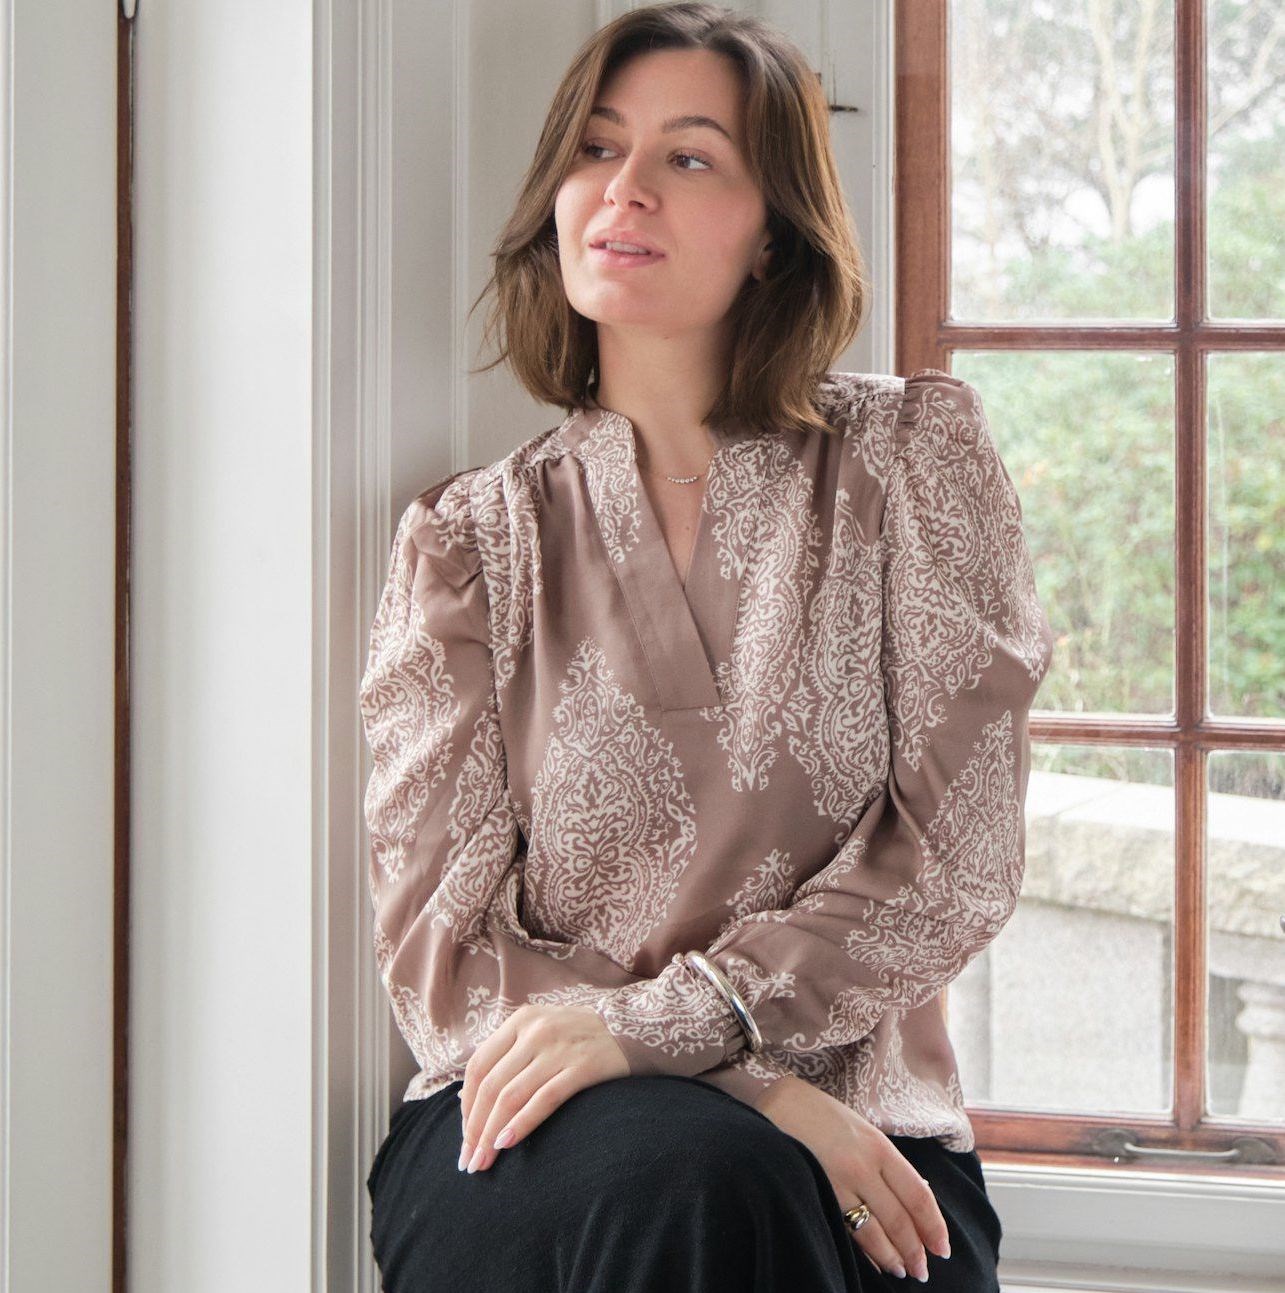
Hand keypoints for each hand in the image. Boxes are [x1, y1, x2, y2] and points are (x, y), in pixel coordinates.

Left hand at [456, 1003, 628, 1173]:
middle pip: (492, 1085)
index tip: (464, 1139)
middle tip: (469, 1162)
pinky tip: (507, 1144)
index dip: (466, 1106)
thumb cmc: (579, 1038)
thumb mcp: (540, 1033)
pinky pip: (544, 1100)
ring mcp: (559, 1047)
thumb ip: (506, 1058)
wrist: (634, 1029)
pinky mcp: (583, 1066)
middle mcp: (536, 1030)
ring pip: (512, 1096)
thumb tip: (466, 1100)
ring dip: (492, 1134)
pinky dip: (522, 1124)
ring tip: (484, 1162)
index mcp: (521, 1020)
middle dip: (475, 1129)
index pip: (479, 1066)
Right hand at [756, 1075, 950, 1281]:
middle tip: (923, 1270)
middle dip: (915, 1250)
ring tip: (901, 1270)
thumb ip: (889, 1162)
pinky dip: (865, 1250)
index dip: (934, 1226)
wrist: (777, 1102)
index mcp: (879, 1147)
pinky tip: (874, 1261)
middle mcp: (863, 1166)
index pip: (918, 1195)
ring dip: (892, 1257)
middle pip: (899, 1219)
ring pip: (874, 1231)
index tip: (942, 1247)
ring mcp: (837, 1182)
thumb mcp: (862, 1128)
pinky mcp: (816, 1192)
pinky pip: (846, 1230)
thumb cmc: (823, 1114)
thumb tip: (920, 1194)